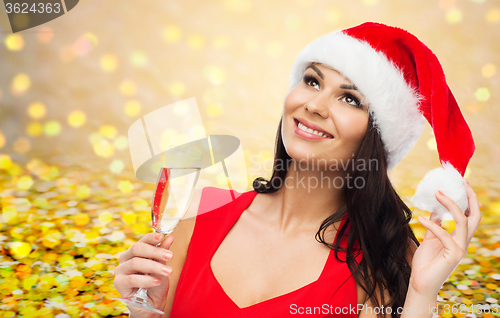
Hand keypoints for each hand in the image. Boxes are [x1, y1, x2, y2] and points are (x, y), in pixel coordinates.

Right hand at [114, 233, 174, 316]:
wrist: (152, 304)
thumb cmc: (156, 284)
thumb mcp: (162, 267)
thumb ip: (163, 254)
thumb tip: (170, 237)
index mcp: (135, 252)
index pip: (142, 241)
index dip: (151, 237)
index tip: (162, 236)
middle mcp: (125, 259)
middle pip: (137, 248)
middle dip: (155, 251)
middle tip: (170, 256)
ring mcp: (120, 270)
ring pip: (135, 263)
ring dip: (154, 266)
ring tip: (168, 271)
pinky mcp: (119, 283)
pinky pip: (131, 279)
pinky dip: (146, 279)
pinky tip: (157, 281)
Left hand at [409, 179, 480, 295]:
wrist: (420, 282)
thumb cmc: (425, 262)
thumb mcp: (430, 238)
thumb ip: (436, 225)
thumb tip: (435, 209)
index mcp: (459, 237)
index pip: (470, 215)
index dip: (468, 198)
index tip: (461, 182)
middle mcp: (463, 242)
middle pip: (475, 216)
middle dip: (470, 198)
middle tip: (460, 182)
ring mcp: (460, 249)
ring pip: (464, 222)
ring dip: (451, 206)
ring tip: (436, 193)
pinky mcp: (453, 256)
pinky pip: (445, 236)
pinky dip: (432, 225)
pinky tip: (420, 218)